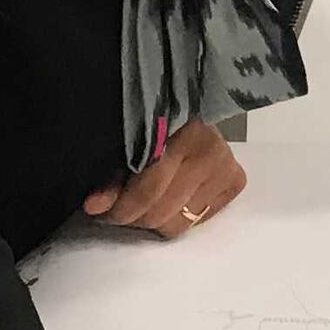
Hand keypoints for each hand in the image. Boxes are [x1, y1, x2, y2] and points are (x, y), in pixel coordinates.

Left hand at [84, 118, 245, 237]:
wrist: (185, 107)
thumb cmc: (151, 121)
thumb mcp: (126, 142)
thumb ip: (111, 175)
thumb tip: (94, 206)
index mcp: (181, 131)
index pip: (149, 188)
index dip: (119, 206)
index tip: (96, 209)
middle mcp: (210, 149)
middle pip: (161, 212)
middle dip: (133, 215)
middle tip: (117, 208)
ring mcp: (226, 166)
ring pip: (178, 223)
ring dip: (153, 218)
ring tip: (140, 203)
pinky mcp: (235, 179)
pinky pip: (199, 219)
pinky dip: (179, 214)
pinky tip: (170, 197)